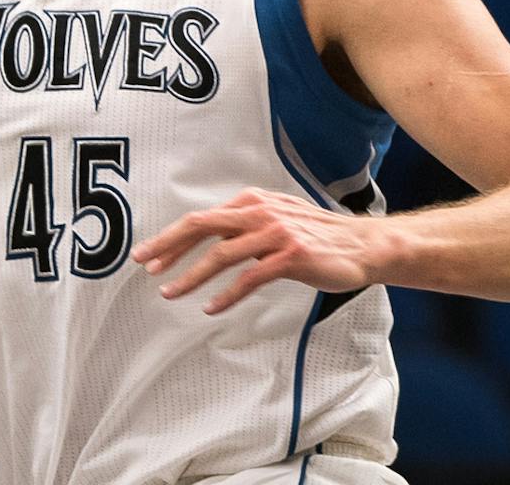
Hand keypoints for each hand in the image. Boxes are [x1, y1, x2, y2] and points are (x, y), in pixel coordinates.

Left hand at [132, 187, 380, 314]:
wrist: (364, 245)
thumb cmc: (318, 236)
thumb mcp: (277, 218)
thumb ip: (245, 224)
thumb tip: (211, 237)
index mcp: (251, 202)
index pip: (202, 218)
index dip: (172, 237)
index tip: (150, 255)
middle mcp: (259, 212)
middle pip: (201, 226)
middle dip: (168, 246)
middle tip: (145, 266)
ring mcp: (275, 233)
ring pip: (221, 255)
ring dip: (191, 276)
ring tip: (170, 293)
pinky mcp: (290, 256)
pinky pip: (249, 278)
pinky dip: (226, 295)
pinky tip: (211, 308)